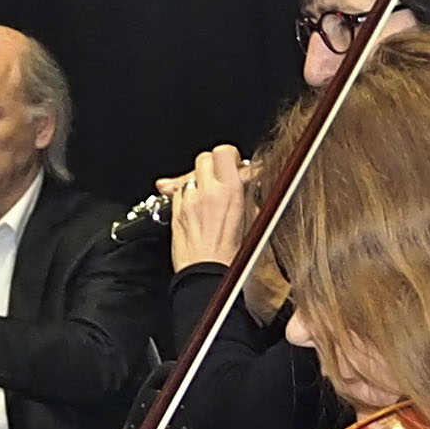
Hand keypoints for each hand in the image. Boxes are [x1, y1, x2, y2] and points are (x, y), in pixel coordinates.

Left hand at [164, 144, 255, 272]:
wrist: (206, 276)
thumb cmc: (231, 259)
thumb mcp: (253, 222)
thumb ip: (249, 195)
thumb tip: (248, 180)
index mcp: (230, 192)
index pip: (224, 152)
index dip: (230, 156)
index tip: (235, 164)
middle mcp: (207, 193)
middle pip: (205, 157)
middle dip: (213, 165)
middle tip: (221, 177)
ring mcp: (188, 201)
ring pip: (190, 174)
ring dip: (199, 179)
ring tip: (209, 194)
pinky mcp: (175, 211)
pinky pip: (178, 191)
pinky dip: (187, 194)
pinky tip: (195, 205)